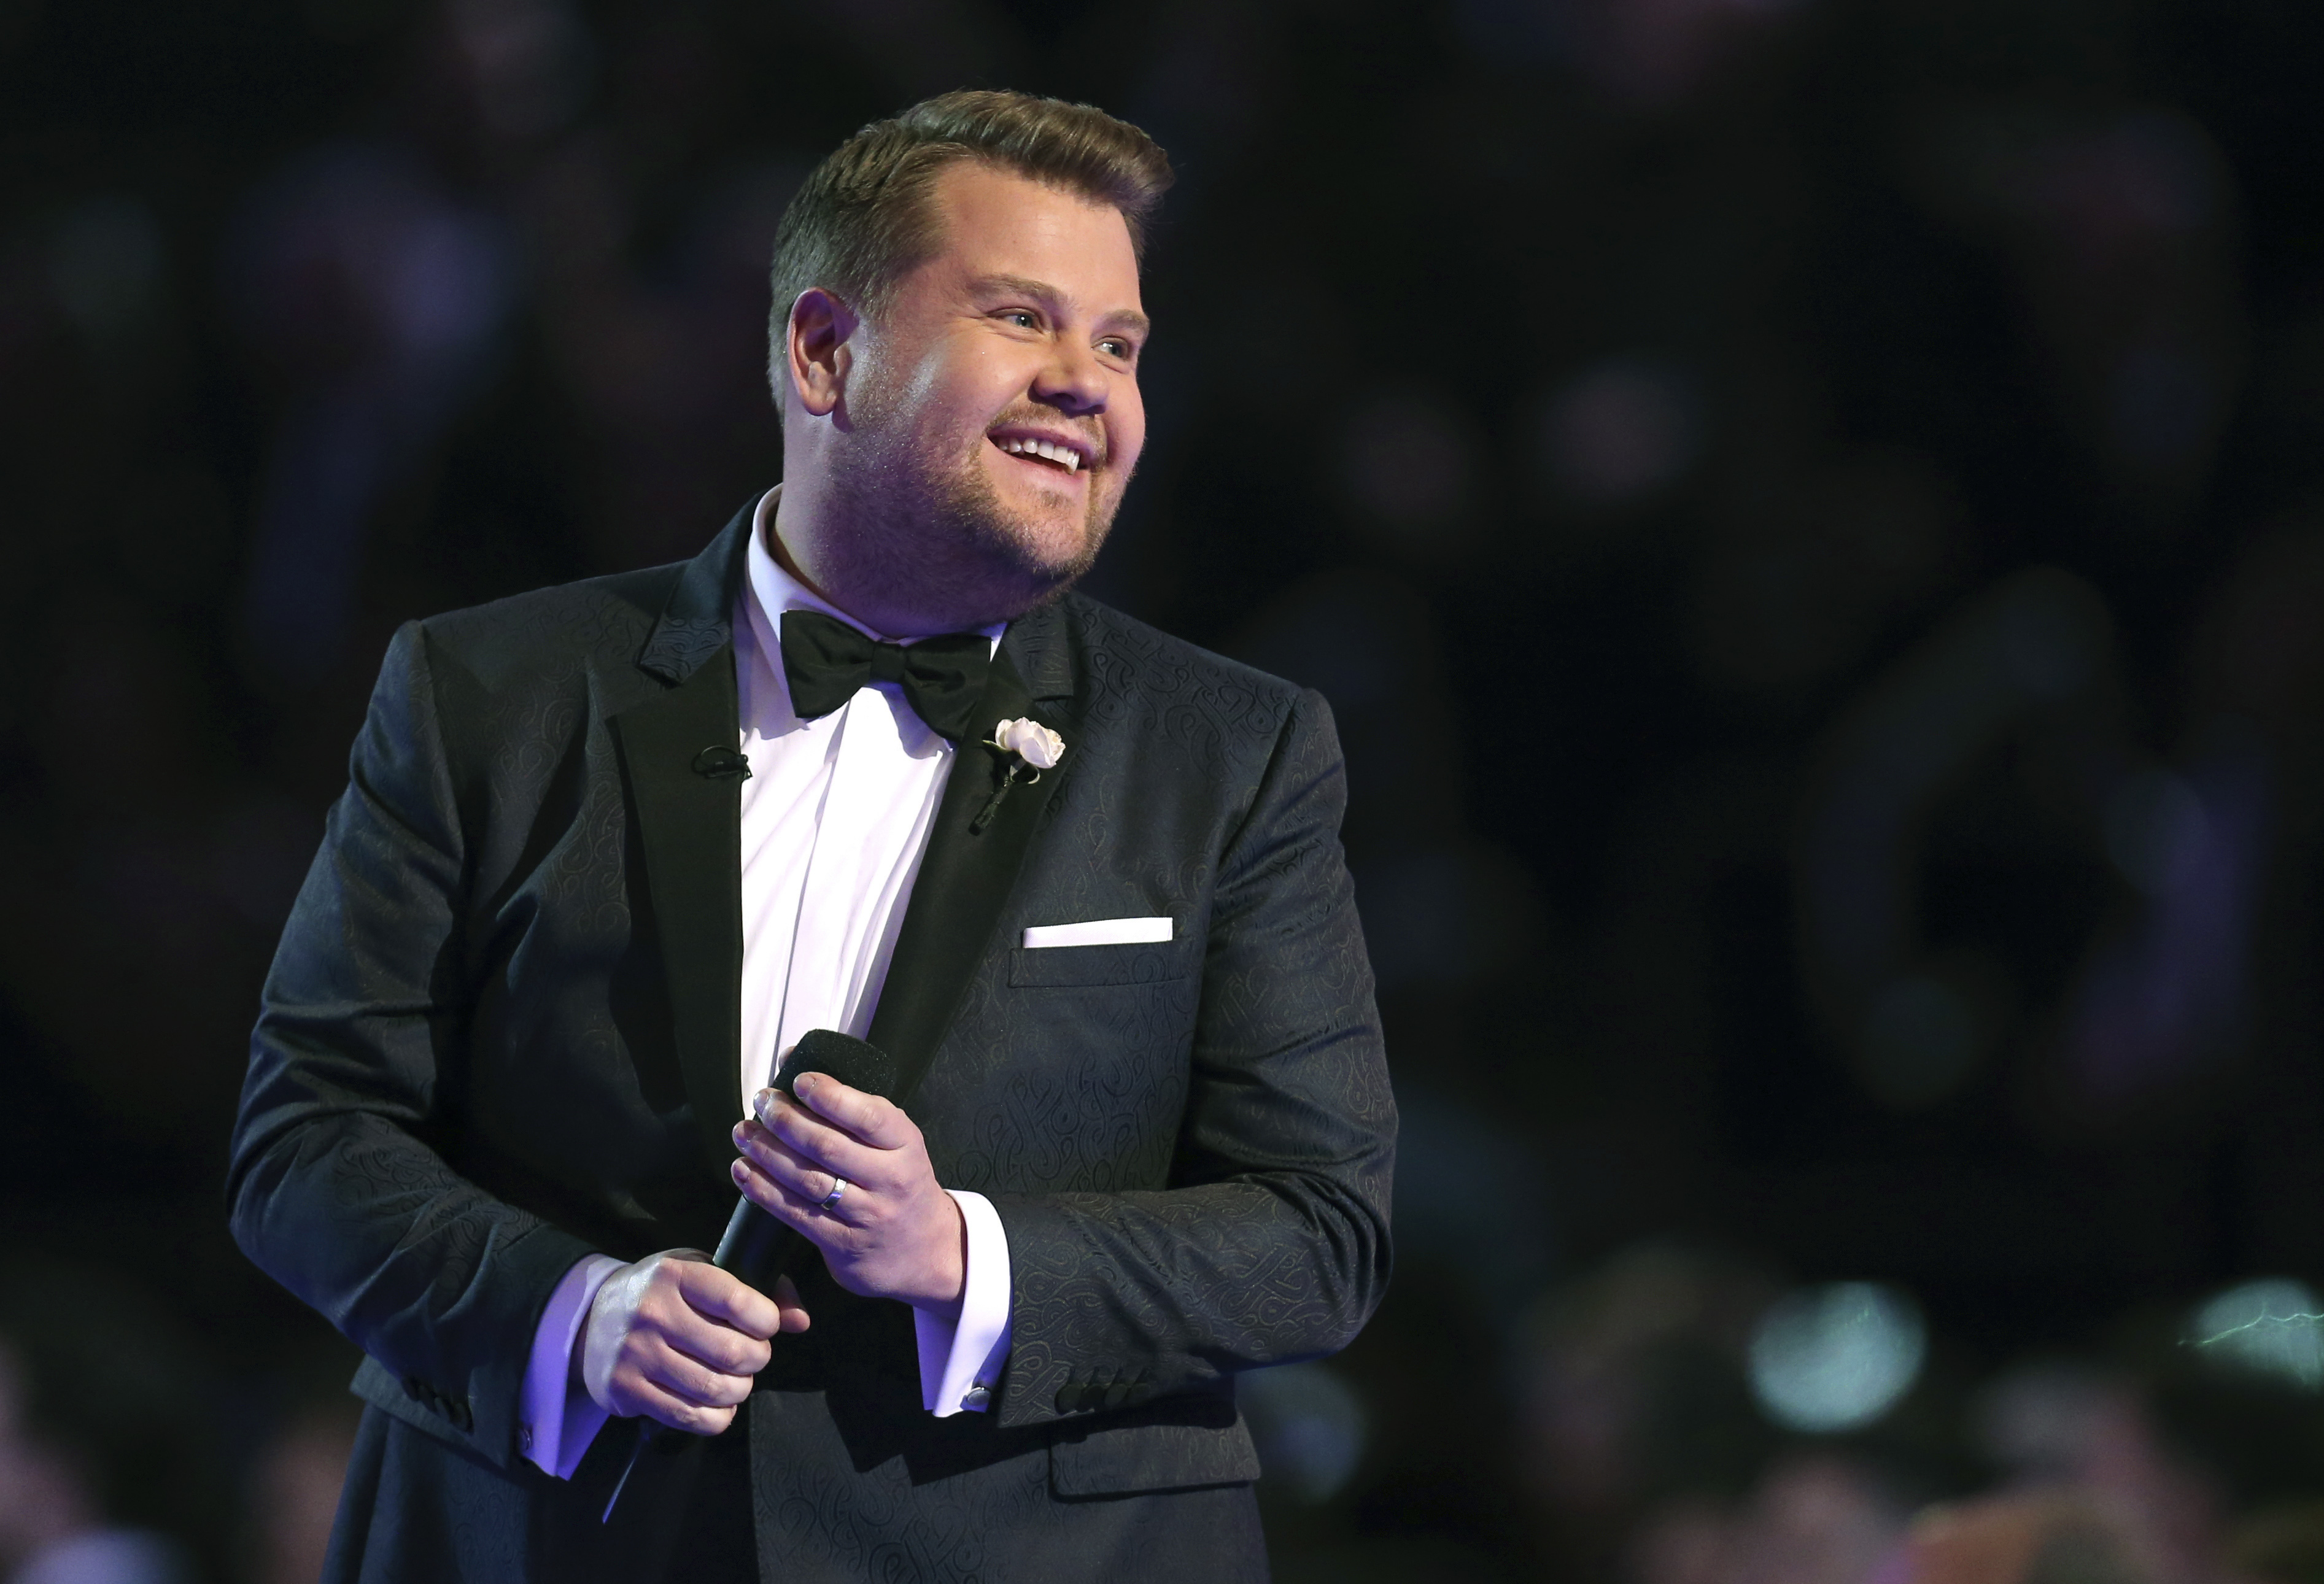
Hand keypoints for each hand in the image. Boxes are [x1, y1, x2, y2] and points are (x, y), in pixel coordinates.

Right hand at [577, 1250, 809, 1434]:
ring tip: (737, 1379)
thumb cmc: (664, 1294)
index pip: (738, 1301)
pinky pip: (690, 1417)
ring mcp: (636, 1355)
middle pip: (732, 1353)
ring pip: (715, 1390)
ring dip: (740, 1390)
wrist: (592, 1319)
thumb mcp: (703, 1274)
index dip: (767, 1320)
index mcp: (675, 1275)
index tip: (765, 1324)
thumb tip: (800, 1321)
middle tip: (753, 1356)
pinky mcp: (626, 1390)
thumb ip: (758, 1291)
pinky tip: (718, 1404)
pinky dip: (718, 1417)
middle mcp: (652, 1313)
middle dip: (757, 1359)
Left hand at [730, 1074, 966, 1314]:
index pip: (868, 1116)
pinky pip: (796, 1214)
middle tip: (764, 1102)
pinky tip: (745, 1170)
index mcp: (905, 1145)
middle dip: (786, 1120)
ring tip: (744, 1132)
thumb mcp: (896, 1142)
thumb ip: (853, 1106)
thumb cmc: (900, 1183)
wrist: (924, 1249)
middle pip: (828, 1146)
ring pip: (807, 1179)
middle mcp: (890, 1180)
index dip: (830, 1096)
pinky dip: (763, 1190)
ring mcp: (867, 1215)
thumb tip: (795, 1060)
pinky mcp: (842, 1243)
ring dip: (767, 1152)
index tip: (800, 1080)